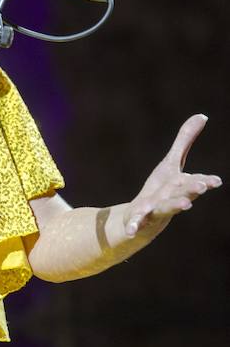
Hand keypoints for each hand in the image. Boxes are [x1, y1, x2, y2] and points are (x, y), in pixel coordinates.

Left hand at [124, 114, 221, 238]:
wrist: (143, 218)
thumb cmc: (161, 189)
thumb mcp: (171, 163)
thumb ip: (185, 141)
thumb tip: (202, 116)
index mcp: (180, 185)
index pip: (195, 181)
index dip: (205, 181)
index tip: (216, 181)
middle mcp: (171, 198)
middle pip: (184, 192)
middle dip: (193, 189)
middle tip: (202, 187)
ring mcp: (156, 209)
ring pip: (167, 207)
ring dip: (175, 205)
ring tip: (186, 204)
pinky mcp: (139, 219)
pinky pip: (137, 223)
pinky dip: (135, 226)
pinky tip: (130, 231)